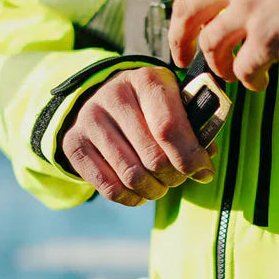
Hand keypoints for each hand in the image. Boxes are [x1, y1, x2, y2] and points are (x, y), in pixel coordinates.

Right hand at [62, 66, 215, 205]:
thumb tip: (203, 168)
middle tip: (180, 178)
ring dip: (155, 190)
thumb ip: (196, 130)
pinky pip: (110, 188)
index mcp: (146, 80)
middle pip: (153, 158)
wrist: (103, 97)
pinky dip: (132, 198)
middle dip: (175, 177)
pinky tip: (141, 193)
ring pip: (133, 176)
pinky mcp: (74, 143)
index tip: (203, 171)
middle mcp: (114, 96)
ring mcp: (89, 119)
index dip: (190, 157)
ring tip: (162, 186)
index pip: (169, 128)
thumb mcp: (176, 104)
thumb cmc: (151, 105)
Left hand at [169, 0, 278, 90]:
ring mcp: (246, 11)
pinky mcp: (264, 40)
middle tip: (183, 56)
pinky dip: (248, 79)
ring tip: (231, 75)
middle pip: (186, 12)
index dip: (201, 5)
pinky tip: (259, 82)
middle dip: (180, 38)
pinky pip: (243, 68)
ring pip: (211, 45)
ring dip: (218, 64)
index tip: (204, 19)